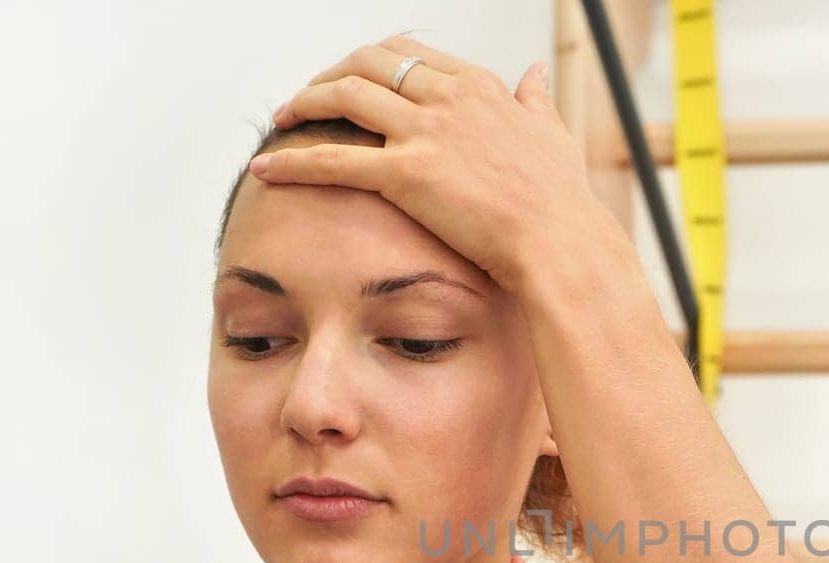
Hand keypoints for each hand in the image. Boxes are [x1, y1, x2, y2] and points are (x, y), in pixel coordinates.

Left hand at [249, 36, 626, 293]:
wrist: (561, 243)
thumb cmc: (562, 201)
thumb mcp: (553, 135)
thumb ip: (536, 100)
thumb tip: (534, 73)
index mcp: (478, 86)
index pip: (409, 53)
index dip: (370, 63)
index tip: (352, 80)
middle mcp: (447, 97)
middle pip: (367, 63)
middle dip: (328, 75)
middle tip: (307, 99)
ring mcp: (425, 132)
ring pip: (343, 96)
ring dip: (303, 104)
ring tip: (282, 122)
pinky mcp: (407, 174)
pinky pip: (332, 159)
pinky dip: (291, 161)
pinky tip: (266, 168)